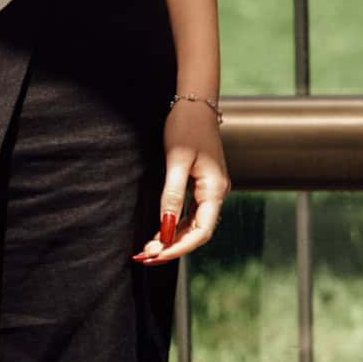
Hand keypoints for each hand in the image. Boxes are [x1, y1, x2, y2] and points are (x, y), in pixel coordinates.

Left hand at [133, 97, 230, 263]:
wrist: (195, 104)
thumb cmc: (186, 127)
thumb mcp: (176, 160)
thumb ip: (172, 194)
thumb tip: (167, 226)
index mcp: (215, 189)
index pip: (201, 232)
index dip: (179, 247)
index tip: (155, 255)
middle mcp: (217, 193)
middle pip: (198, 233)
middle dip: (173, 247)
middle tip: (145, 257)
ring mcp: (211, 190)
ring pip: (194, 225)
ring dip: (173, 239)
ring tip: (148, 250)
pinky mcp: (203, 186)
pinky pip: (191, 214)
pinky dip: (176, 226)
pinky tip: (160, 233)